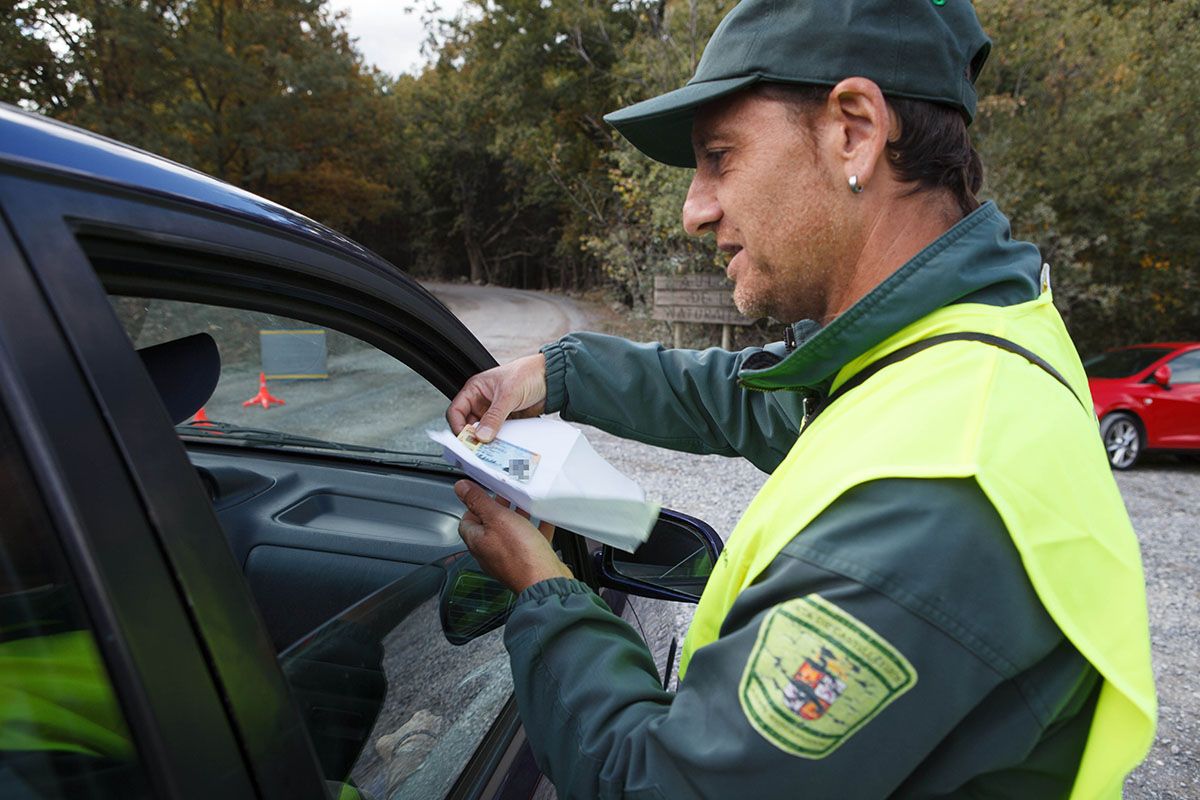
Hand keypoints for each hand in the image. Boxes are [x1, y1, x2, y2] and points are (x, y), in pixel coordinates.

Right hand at [446, 354, 546, 442]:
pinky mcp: (507, 420)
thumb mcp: (508, 394)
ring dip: (487, 439)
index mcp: (476, 389)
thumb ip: (494, 416)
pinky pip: (499, 433)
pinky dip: (500, 440)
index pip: (457, 410)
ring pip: (484, 431)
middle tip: (479, 447)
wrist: (552, 378)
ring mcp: (494, 412)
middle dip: (473, 436)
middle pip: (469, 424)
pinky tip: (504, 445)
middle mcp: (482, 401)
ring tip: (492, 448)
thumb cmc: (529, 373)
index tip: (466, 439)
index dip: (458, 425)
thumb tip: (482, 434)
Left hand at [454, 480, 572, 593]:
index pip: (466, 520)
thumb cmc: (520, 555)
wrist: (545, 580)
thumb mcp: (497, 518)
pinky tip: (545, 518)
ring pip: (511, 533)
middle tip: (507, 496)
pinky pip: (531, 540)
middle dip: (498, 509)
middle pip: (489, 526)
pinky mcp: (528, 561)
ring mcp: (510, 558)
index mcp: (477, 541)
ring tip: (525, 504)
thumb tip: (460, 488)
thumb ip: (478, 501)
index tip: (484, 493)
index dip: (473, 505)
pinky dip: (537, 528)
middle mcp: (490, 552)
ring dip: (517, 517)